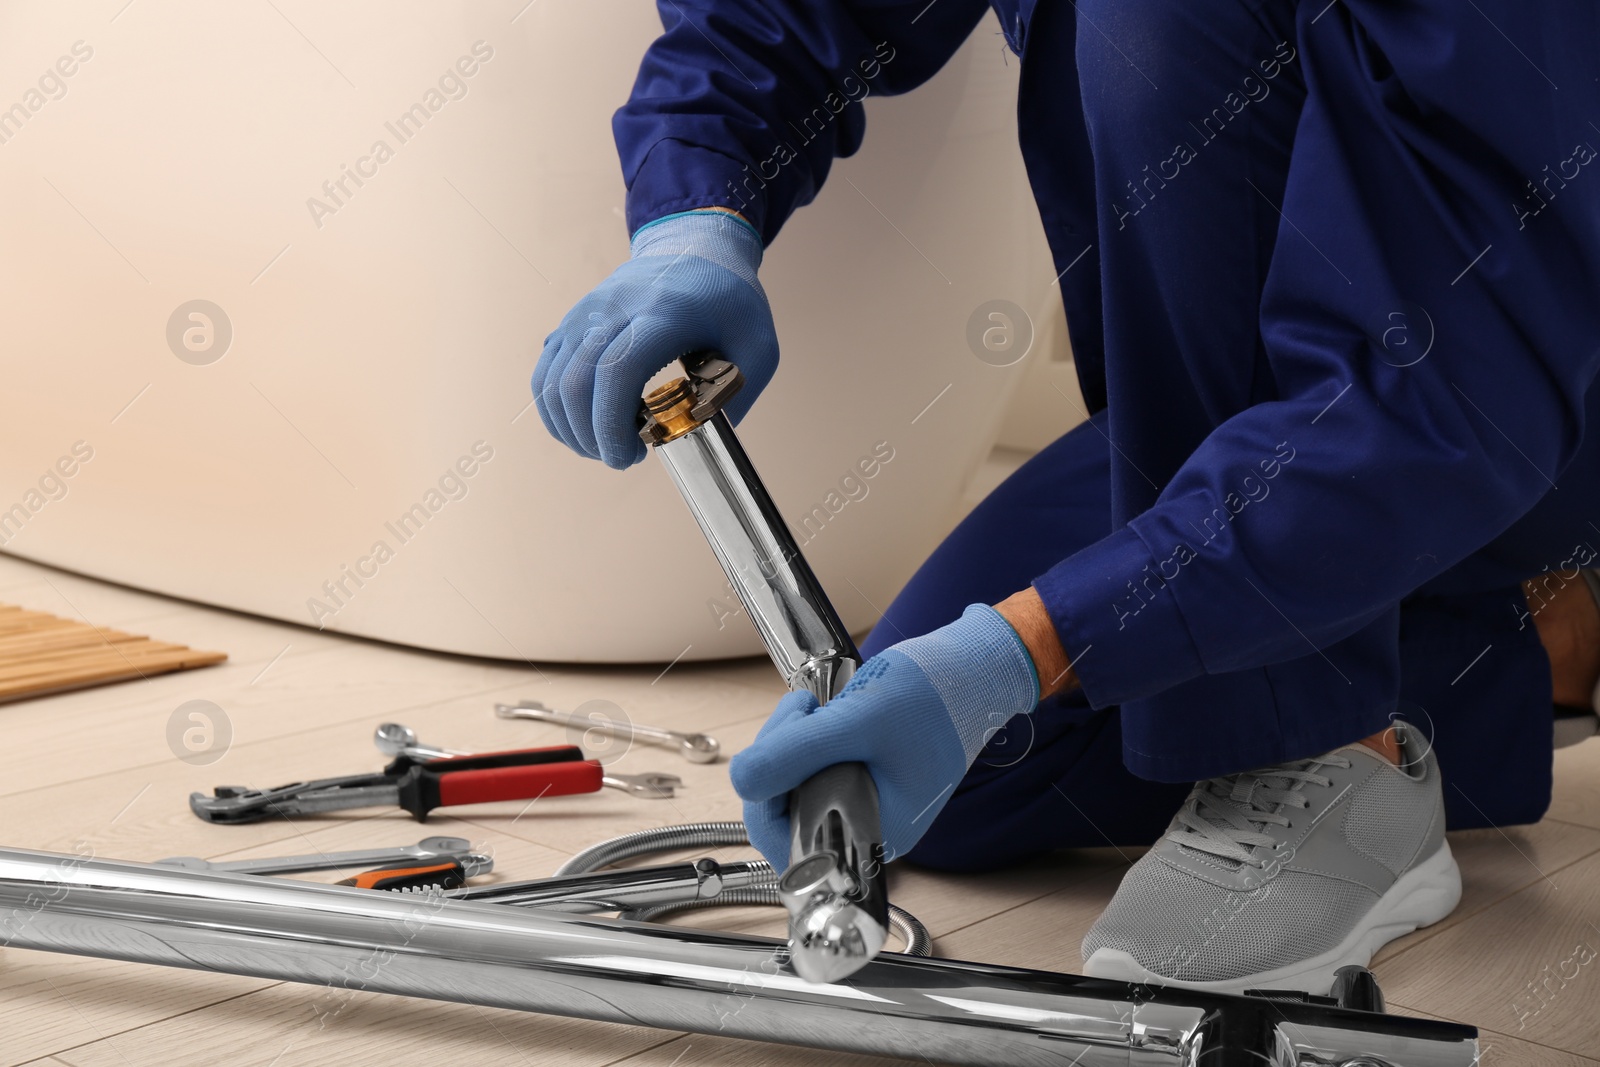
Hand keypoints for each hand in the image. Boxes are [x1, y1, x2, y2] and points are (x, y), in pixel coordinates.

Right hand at [532, 210, 776, 468]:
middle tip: (624, 458)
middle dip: (592, 437)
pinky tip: (585, 428)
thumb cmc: (727, 300)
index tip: (631, 456)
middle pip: (577, 382)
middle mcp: (614, 309)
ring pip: (552, 382)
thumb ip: (737, 395)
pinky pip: (545, 374)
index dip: (613, 424)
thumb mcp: (758, 345)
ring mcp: (585, 314)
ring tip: (606, 446)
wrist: (693, 247)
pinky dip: (556, 411)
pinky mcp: (571, 323)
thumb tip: (701, 438)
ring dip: (571, 429)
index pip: (618, 371)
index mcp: (664, 313)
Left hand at [729, 605, 1041, 868]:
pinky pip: (812, 774)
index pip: (790, 841)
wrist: (974, 671)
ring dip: (790, 746)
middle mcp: (865, 831)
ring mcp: (862, 807)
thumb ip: (797, 753)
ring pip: (793, 791)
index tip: (787, 736)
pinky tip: (823, 714)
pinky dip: (806, 743)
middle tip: (802, 711)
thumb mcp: (859, 720)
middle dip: (778, 761)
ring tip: (814, 707)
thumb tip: (740, 778)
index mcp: (873, 836)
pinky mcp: (859, 782)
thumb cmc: (933, 698)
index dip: (769, 793)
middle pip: (785, 816)